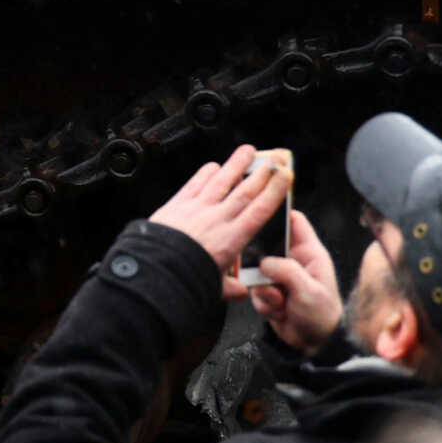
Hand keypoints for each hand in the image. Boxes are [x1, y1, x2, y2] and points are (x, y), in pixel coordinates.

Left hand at [147, 146, 290, 298]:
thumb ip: (231, 287)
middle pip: (245, 191)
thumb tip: (242, 291)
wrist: (156, 269)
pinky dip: (205, 173)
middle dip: (262, 173)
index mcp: (231, 239)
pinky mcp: (177, 204)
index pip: (259, 210)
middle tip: (275, 159)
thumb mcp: (215, 288)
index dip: (274, 191)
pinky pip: (194, 184)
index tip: (285, 178)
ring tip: (248, 151)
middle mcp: (217, 219)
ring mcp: (197, 209)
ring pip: (221, 181)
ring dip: (236, 164)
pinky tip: (212, 166)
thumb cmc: (184, 278)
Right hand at [248, 208, 342, 354]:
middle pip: (267, 247)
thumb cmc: (322, 316)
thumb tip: (264, 262)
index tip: (261, 218)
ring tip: (280, 302)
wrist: (315, 346)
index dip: (279, 215)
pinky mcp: (270, 292)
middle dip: (262, 264)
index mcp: (310, 253)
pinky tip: (279, 312)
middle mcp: (294, 262)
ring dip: (264, 290)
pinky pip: (255, 291)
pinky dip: (264, 303)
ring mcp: (280, 278)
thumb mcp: (309, 291)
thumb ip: (288, 271)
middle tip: (267, 278)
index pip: (295, 222)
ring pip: (257, 273)